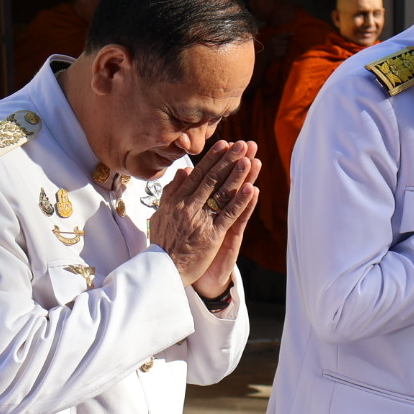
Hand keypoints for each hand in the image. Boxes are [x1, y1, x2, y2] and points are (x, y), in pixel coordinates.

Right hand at [147, 140, 259, 287]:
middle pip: (212, 180)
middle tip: (242, 144)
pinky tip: (251, 189)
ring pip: (222, 194)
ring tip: (249, 159)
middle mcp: (189, 208)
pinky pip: (229, 216)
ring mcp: (201, 221)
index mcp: (177, 201)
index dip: (212, 159)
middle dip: (228, 160)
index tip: (223, 144)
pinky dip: (240, 202)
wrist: (163, 270)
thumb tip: (183, 171)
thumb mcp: (161, 213)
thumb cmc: (162, 243)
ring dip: (237, 175)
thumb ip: (172, 191)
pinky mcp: (212, 236)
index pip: (197, 175)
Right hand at [268, 31, 292, 59]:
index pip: (282, 35)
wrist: (263, 55)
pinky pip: (284, 52)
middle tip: (281, 45)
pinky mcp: (277, 54)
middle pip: (286, 42)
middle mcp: (274, 43)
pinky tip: (279, 52)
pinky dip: (283, 52)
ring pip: (285, 47)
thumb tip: (285, 31)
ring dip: (285, 48)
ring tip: (280, 49)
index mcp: (273, 39)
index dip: (288, 34)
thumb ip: (278, 35)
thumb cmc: (268, 46)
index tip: (293, 34)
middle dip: (286, 43)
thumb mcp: (271, 40)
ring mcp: (275, 49)